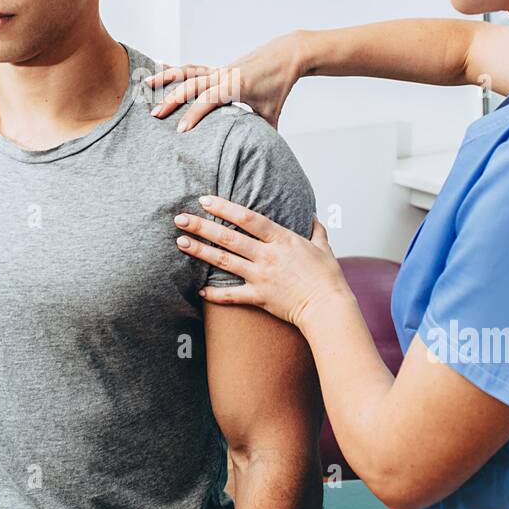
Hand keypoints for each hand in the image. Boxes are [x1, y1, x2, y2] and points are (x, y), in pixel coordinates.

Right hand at [142, 31, 307, 131]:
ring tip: (146, 85)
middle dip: (172, 100)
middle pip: (192, 85)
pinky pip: (193, 69)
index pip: (210, 100)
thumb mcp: (272, 112)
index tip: (181, 131)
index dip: (194, 115)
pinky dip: (176, 71)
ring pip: (188, 71)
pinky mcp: (218, 69)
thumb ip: (262, 133)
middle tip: (155, 116)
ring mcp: (219, 70)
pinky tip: (161, 72)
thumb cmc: (279, 84)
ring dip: (166, 78)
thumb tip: (258, 156)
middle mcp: (224, 75)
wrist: (286, 55)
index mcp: (237, 86)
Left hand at [173, 195, 352, 329]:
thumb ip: (316, 230)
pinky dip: (214, 294)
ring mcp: (261, 277)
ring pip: (224, 262)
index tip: (205, 200)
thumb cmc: (328, 277)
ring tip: (181, 242)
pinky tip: (198, 289)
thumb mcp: (324, 247)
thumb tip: (313, 215)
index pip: (248, 218)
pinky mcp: (259, 297)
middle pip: (229, 238)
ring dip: (200, 251)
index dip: (225, 208)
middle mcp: (268, 256)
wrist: (328, 308)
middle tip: (181, 218)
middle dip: (202, 226)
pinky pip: (232, 296)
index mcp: (282, 239)